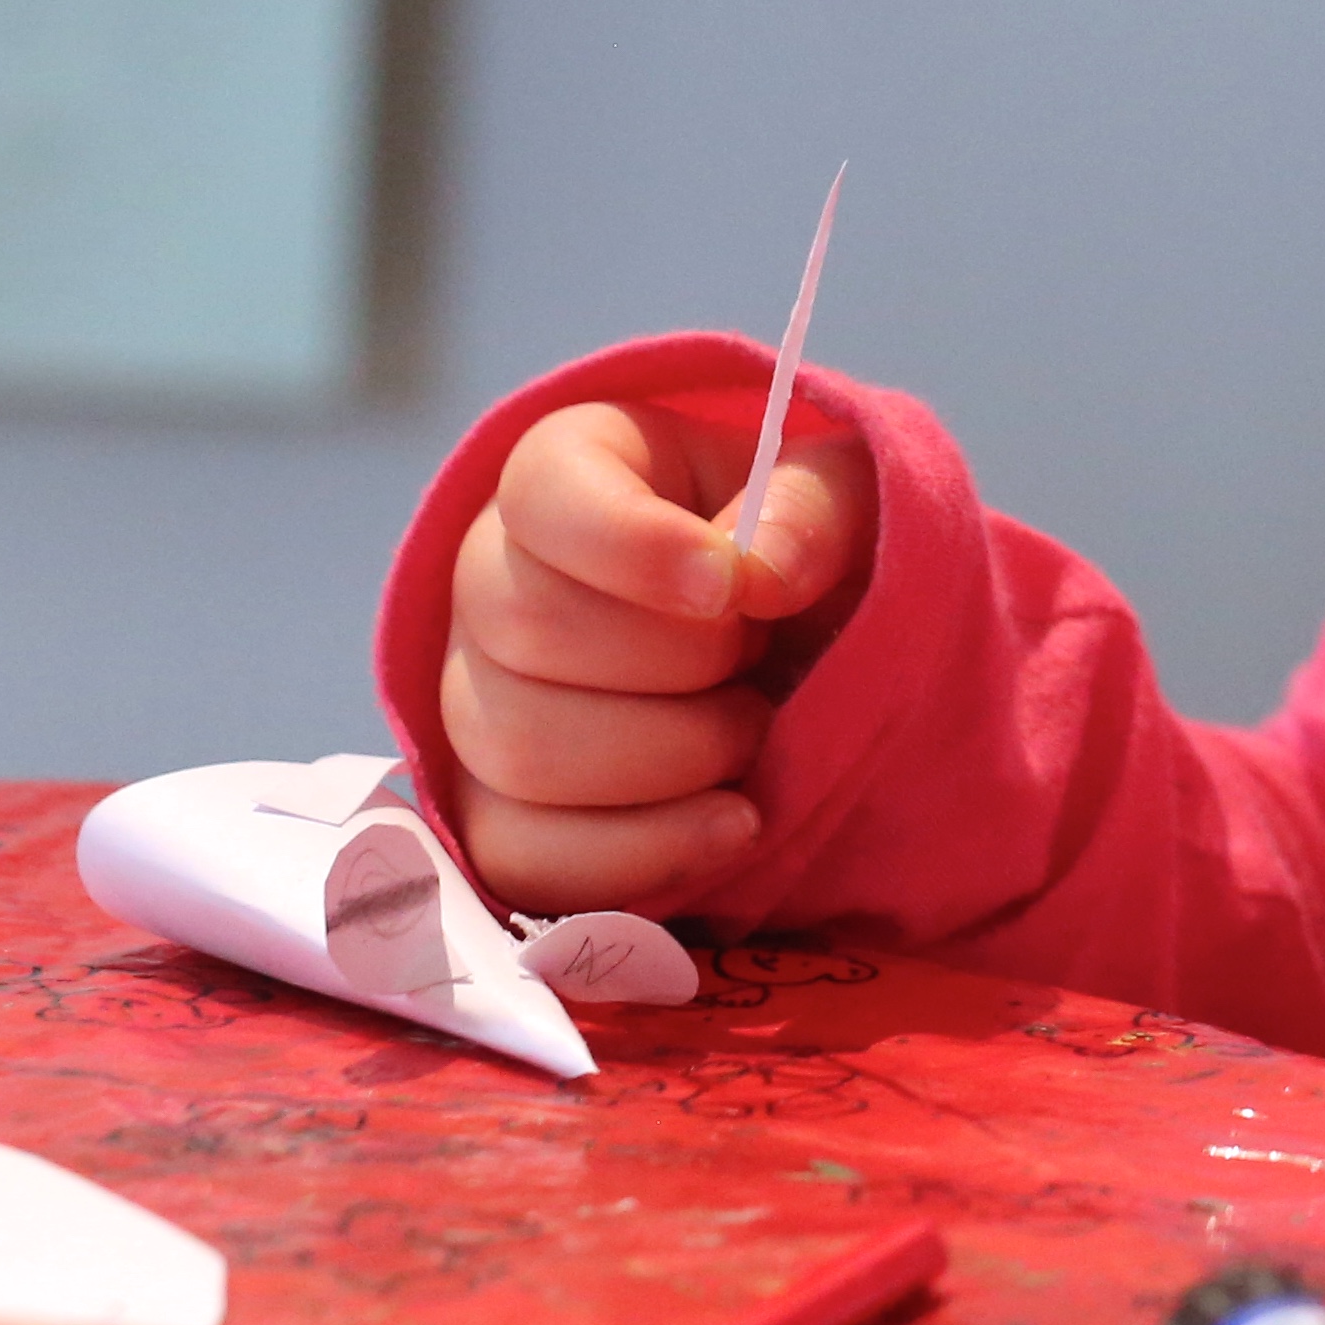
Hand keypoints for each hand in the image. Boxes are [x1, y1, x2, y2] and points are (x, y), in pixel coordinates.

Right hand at [438, 396, 873, 913]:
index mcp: (572, 468)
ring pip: (515, 751)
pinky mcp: (497, 812)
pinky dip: (637, 854)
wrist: (812, 662)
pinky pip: (517, 856)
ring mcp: (478, 701)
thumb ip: (814, 507)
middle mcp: (492, 576)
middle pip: (525, 629)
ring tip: (752, 733)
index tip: (732, 588)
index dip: (634, 546)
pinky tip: (733, 823)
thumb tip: (755, 573)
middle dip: (678, 664)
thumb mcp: (847, 499)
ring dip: (669, 759)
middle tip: (757, 661)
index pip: (541, 492)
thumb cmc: (810, 558)